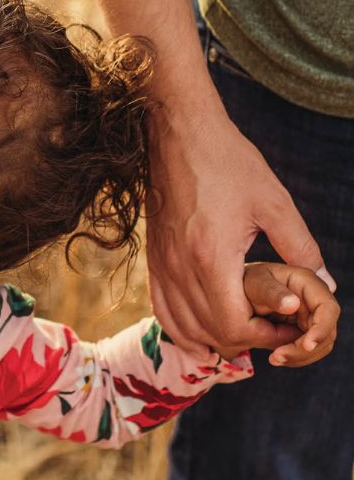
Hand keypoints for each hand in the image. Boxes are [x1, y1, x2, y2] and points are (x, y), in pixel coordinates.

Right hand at [146, 108, 334, 355]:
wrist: (179, 138)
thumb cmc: (228, 164)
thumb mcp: (274, 202)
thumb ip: (300, 246)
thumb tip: (325, 281)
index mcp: (212, 258)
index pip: (233, 324)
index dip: (263, 336)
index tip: (285, 329)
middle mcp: (181, 269)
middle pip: (208, 331)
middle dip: (243, 341)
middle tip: (271, 331)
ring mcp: (162, 267)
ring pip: (182, 327)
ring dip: (212, 340)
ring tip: (241, 334)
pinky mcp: (153, 261)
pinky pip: (161, 311)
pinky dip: (181, 328)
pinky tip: (200, 331)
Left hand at [236, 262, 339, 366]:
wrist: (239, 292)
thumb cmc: (247, 282)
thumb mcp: (256, 284)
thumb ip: (273, 293)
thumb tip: (293, 304)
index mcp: (308, 283)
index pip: (328, 308)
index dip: (322, 329)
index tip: (306, 346)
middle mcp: (315, 301)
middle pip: (327, 332)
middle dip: (305, 349)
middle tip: (276, 357)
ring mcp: (312, 316)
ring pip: (320, 345)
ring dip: (300, 356)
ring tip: (274, 358)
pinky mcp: (305, 330)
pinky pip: (308, 349)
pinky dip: (295, 357)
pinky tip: (276, 357)